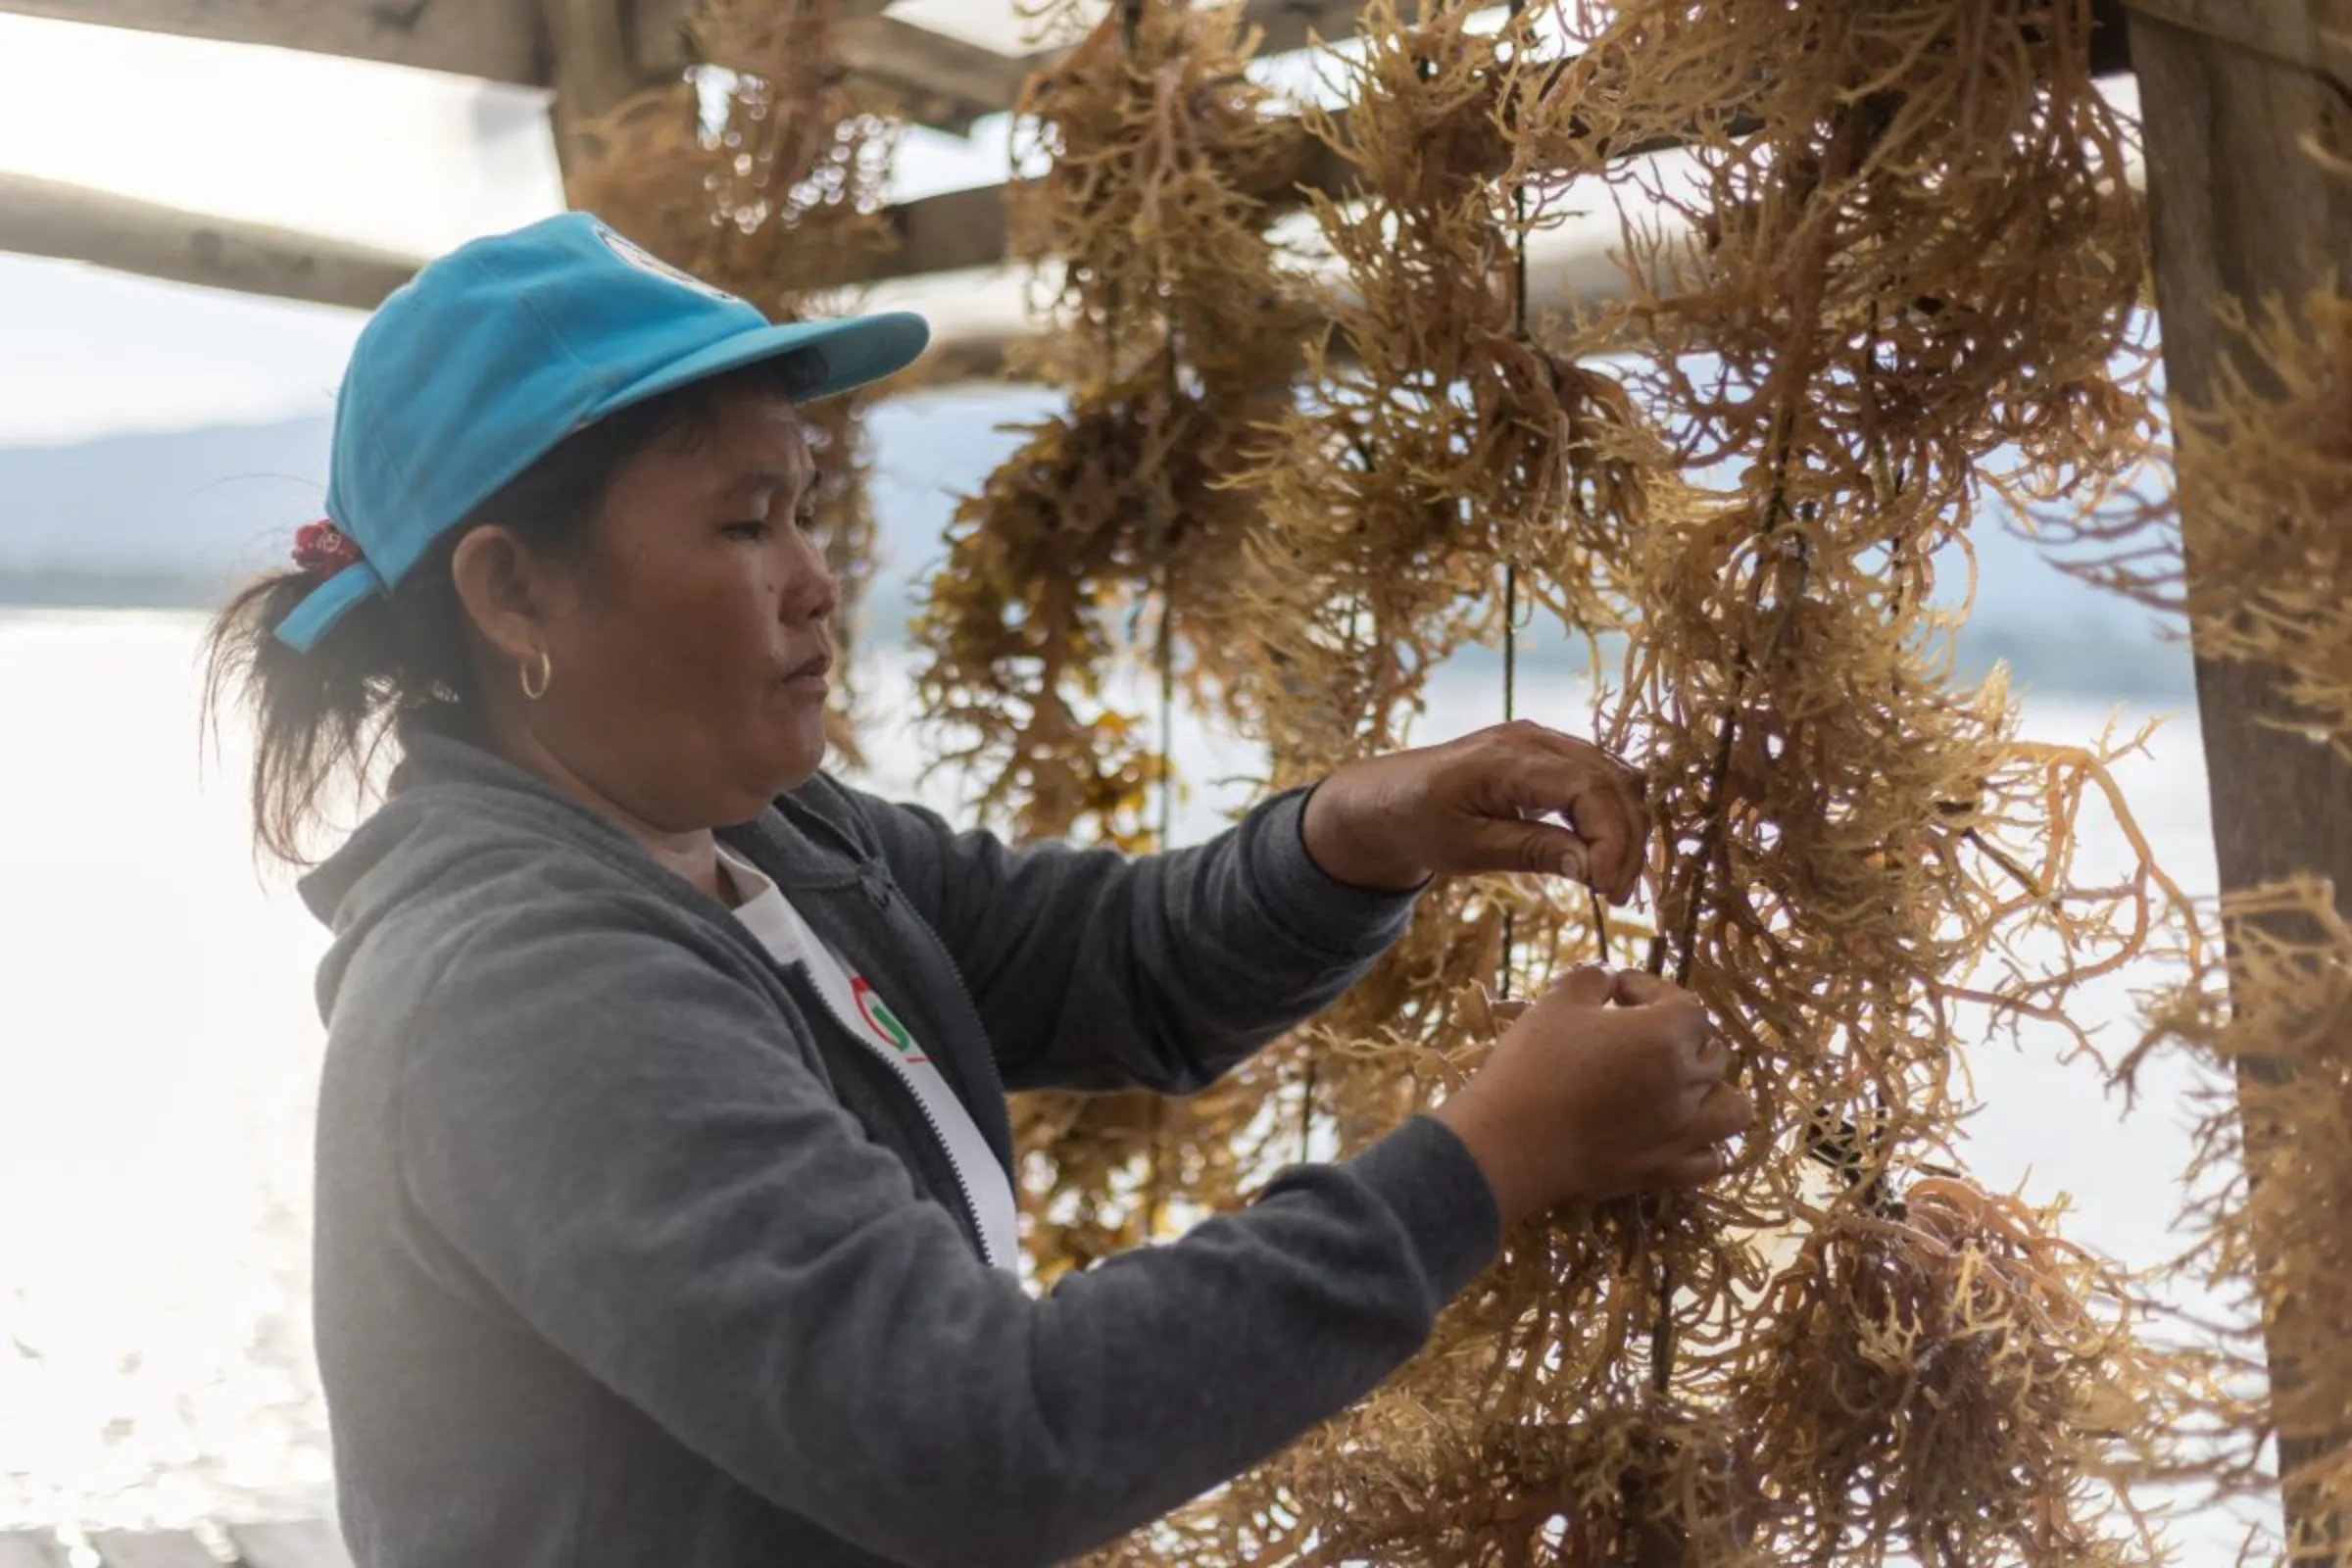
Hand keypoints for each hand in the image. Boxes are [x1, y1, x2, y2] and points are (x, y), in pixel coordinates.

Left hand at [1300, 721, 1648, 901]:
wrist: (1385, 798)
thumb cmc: (1416, 822)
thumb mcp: (1468, 849)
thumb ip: (1532, 850)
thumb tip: (1595, 868)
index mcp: (1507, 757)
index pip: (1588, 789)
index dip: (1613, 840)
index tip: (1611, 890)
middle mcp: (1533, 738)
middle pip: (1612, 780)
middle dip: (1628, 841)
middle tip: (1621, 895)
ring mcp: (1542, 740)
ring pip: (1614, 777)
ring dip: (1625, 829)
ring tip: (1616, 881)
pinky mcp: (1546, 754)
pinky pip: (1597, 777)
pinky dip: (1611, 815)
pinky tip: (1604, 855)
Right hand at [1430, 968, 1751, 1227]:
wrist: (1511, 1140)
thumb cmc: (1533, 1064)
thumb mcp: (1556, 1002)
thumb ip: (1592, 978)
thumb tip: (1609, 976)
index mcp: (1665, 1035)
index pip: (1686, 1002)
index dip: (1653, 991)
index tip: (1617, 993)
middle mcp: (1686, 1083)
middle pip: (1713, 1051)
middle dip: (1682, 1036)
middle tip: (1638, 1035)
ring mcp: (1682, 1132)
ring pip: (1733, 1108)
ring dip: (1715, 1092)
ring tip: (1682, 1087)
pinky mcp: (1665, 1171)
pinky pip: (1711, 1160)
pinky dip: (1705, 1146)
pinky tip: (1678, 1133)